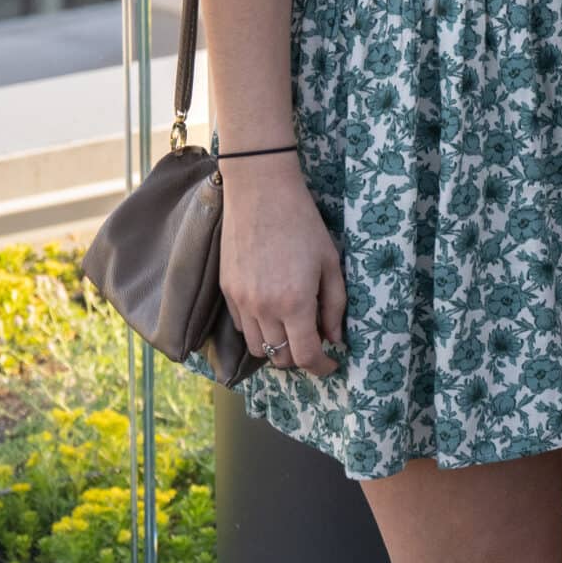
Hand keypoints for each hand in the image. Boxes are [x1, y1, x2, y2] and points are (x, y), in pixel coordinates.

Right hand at [220, 153, 346, 375]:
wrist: (261, 194)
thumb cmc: (303, 224)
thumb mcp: (330, 262)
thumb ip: (334, 305)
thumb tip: (334, 338)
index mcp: (294, 303)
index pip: (306, 355)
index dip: (322, 367)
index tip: (331, 365)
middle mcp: (264, 309)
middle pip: (280, 357)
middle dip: (300, 358)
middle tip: (316, 342)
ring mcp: (241, 302)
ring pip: (257, 347)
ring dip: (277, 347)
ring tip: (294, 329)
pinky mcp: (226, 292)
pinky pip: (243, 326)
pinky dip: (259, 329)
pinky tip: (274, 311)